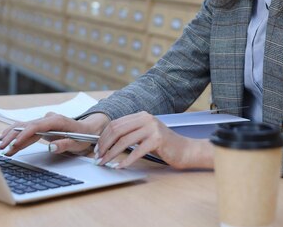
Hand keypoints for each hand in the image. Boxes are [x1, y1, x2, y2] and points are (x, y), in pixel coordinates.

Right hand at [0, 112, 109, 156]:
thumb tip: (51, 146)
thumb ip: (65, 145)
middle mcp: (48, 119)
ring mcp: (44, 122)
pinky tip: (7, 141)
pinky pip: (27, 130)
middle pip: (26, 126)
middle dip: (12, 136)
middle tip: (1, 148)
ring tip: (0, 146)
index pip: (36, 126)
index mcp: (57, 121)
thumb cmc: (84, 136)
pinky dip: (17, 136)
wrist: (89, 130)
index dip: (24, 134)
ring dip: (12, 136)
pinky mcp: (42, 127)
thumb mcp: (78, 144)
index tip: (14, 144)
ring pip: (24, 127)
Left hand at [95, 111, 213, 169]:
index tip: (97, 148)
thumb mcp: (145, 134)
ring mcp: (152, 128)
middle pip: (117, 130)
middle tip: (98, 156)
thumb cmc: (163, 145)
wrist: (185, 150)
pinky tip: (119, 166)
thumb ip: (130, 133)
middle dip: (104, 144)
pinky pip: (137, 151)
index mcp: (141, 115)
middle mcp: (146, 118)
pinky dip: (126, 160)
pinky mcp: (158, 140)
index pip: (116, 123)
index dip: (103, 136)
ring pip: (124, 141)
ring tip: (104, 162)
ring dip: (111, 153)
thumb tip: (107, 142)